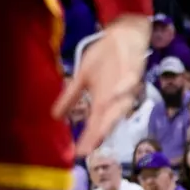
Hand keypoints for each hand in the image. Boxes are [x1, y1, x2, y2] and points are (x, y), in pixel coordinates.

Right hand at [55, 14, 148, 156]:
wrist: (123, 35)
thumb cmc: (106, 58)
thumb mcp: (83, 77)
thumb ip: (71, 96)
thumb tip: (55, 116)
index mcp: (104, 101)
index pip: (95, 124)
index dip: (88, 139)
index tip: (78, 154)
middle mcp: (117, 97)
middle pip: (109, 119)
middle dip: (100, 133)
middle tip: (90, 148)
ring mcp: (127, 85)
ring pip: (121, 105)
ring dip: (112, 117)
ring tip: (99, 130)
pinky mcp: (134, 70)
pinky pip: (130, 81)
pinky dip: (123, 89)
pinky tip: (112, 95)